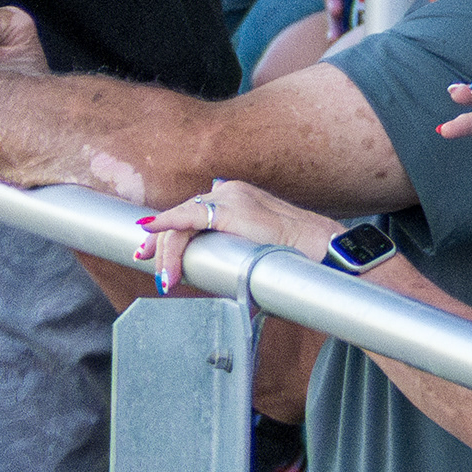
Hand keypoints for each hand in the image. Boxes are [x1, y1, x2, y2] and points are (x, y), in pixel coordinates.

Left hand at [131, 178, 342, 294]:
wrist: (323, 252)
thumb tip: (206, 275)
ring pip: (182, 222)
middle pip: (182, 218)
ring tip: (168, 279)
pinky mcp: (231, 209)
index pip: (191, 215)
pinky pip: (189, 216)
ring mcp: (231, 197)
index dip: (167, 236)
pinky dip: (168, 223)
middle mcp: (230, 192)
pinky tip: (151, 230)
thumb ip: (229, 253)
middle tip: (154, 272)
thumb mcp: (253, 251)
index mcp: (236, 200)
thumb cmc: (295, 258)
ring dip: (169, 252)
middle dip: (162, 247)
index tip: (148, 254)